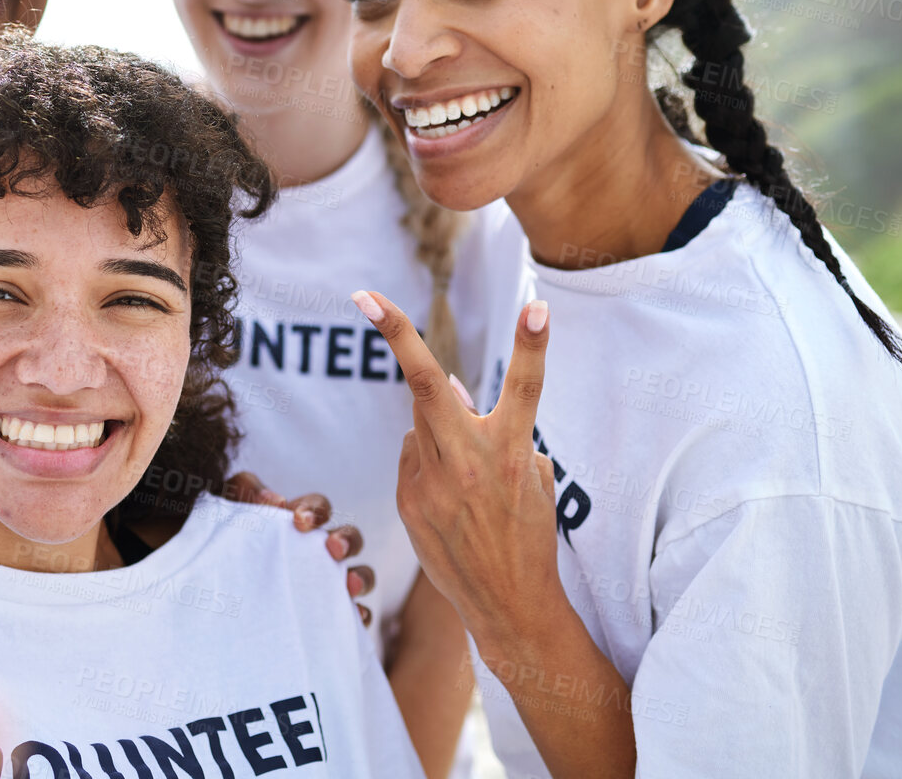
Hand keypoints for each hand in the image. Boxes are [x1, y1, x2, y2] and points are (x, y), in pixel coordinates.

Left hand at [226, 472, 375, 625]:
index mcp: (301, 521)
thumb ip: (246, 491)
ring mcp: (329, 581)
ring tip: (350, 585)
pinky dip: (359, 614)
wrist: (216, 581)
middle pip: (350, 538)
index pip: (319, 508)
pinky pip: (354, 614)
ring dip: (360, 577)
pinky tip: (355, 617)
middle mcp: (322, 549)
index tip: (299, 521)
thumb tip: (275, 500)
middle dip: (346, 540)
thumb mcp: (231, 506)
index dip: (315, 510)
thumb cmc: (230, 535)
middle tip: (332, 548)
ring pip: (360, 574)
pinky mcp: (329, 613)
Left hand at [353, 292, 567, 650]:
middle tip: (364, 296)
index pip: (526, 387)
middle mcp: (470, 463)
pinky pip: (412, 456)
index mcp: (514, 454)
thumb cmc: (528, 532)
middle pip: (428, 385)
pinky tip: (449, 498)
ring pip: (419, 420)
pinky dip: (427, 460)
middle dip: (396, 335)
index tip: (537, 305)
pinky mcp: (408, 501)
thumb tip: (454, 389)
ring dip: (437, 425)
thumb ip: (496, 427)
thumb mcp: (534, 477)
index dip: (532, 344)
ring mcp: (433, 483)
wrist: (508, 604)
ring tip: (466, 477)